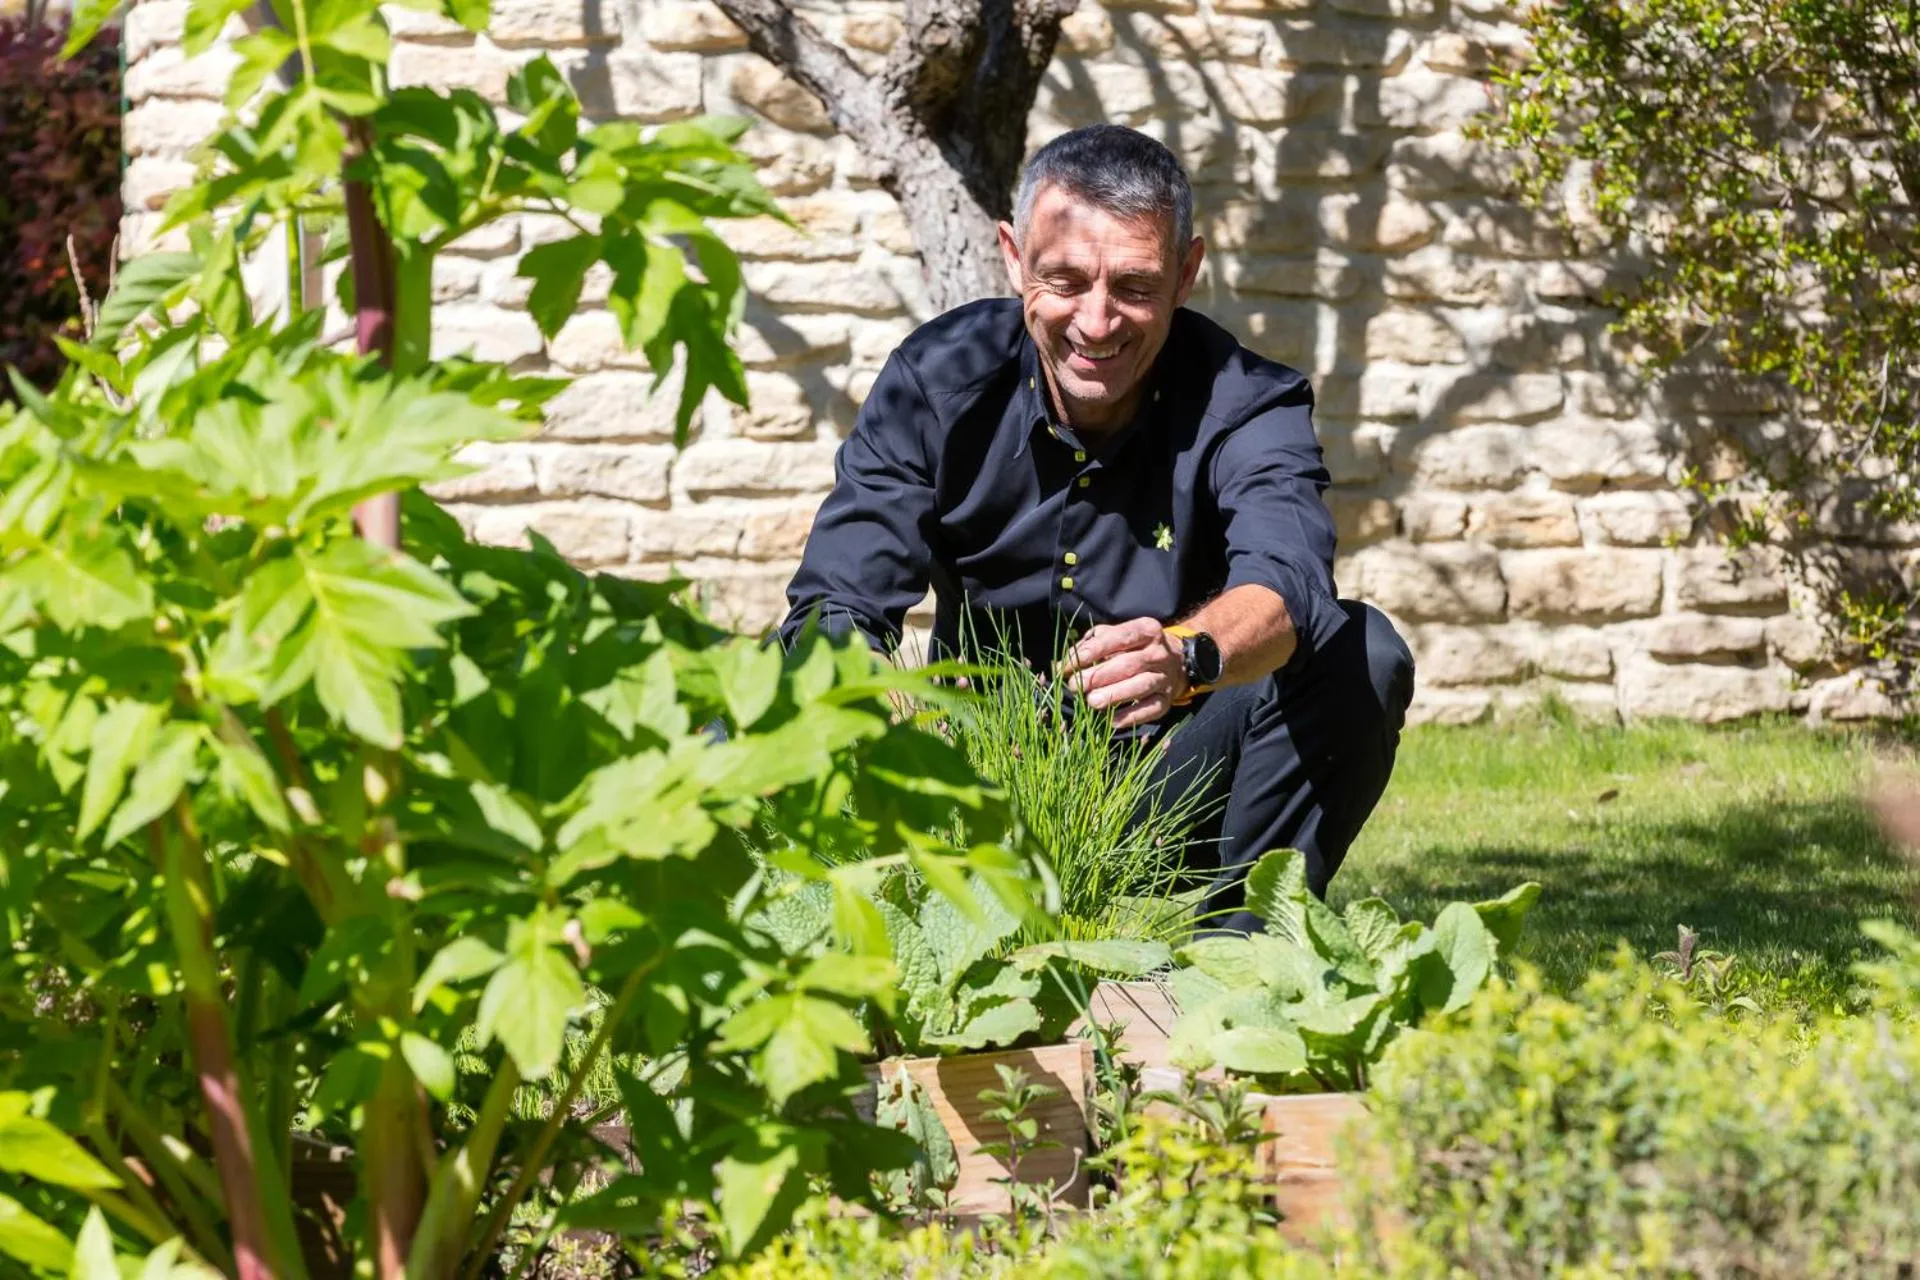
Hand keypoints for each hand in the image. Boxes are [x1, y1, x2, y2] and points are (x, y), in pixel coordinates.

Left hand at [1058, 618, 1186, 728]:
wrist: (1177, 662)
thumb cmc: (1135, 647)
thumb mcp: (1116, 636)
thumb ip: (1089, 645)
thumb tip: (1062, 665)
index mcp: (1146, 630)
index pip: (1118, 638)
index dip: (1092, 651)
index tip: (1069, 665)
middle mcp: (1159, 653)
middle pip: (1128, 664)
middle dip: (1098, 676)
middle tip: (1075, 686)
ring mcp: (1165, 677)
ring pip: (1140, 686)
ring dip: (1114, 695)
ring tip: (1091, 702)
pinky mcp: (1167, 700)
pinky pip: (1150, 709)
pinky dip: (1130, 716)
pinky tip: (1110, 720)